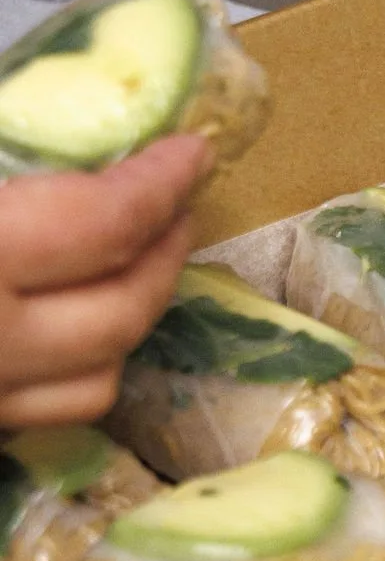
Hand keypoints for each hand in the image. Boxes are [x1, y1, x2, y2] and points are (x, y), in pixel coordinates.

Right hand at [0, 136, 205, 429]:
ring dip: (133, 314)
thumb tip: (95, 146)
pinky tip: (72, 320)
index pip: (105, 224)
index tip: (191, 153)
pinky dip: (82, 366)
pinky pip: (47, 413)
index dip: (161, 184)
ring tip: (136, 260)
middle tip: (177, 205)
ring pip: (97, 377)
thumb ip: (16, 167)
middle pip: (121, 309)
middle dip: (165, 251)